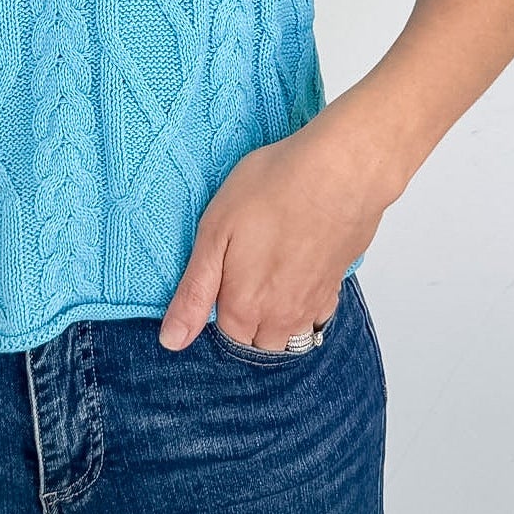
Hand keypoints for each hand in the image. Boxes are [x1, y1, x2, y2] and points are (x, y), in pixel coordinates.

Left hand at [158, 102, 395, 350]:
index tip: (218, 278)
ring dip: (275, 321)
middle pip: (257, 342)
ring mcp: (312, 305)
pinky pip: (317, 317)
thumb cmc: (273, 189)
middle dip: (245, 322)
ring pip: (289, 336)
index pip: (225, 336)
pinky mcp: (335, 286)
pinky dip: (305, 308)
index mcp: (244, 307)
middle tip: (242, 276)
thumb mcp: (214, 232)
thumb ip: (194, 293)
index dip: (217, 308)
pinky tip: (298, 275)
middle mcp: (281, 317)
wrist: (341, 171)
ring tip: (269, 278)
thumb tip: (172, 340)